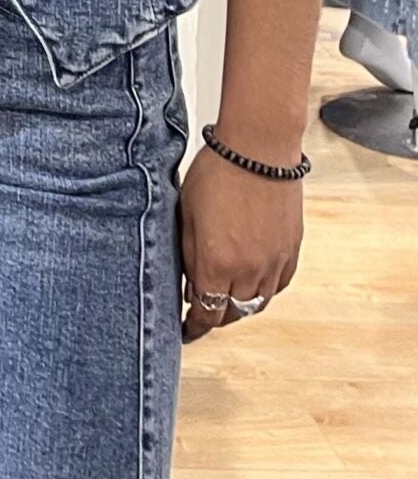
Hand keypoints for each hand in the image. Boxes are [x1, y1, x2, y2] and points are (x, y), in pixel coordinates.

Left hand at [179, 144, 302, 343]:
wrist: (259, 148)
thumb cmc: (217, 172)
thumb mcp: (187, 213)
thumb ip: (189, 255)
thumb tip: (192, 287)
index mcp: (217, 263)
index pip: (207, 313)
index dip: (195, 327)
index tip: (187, 330)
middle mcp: (249, 271)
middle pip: (233, 313)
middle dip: (216, 317)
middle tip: (204, 312)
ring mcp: (274, 262)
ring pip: (258, 304)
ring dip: (240, 306)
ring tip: (227, 298)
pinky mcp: (291, 250)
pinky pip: (278, 285)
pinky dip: (264, 291)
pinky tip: (254, 282)